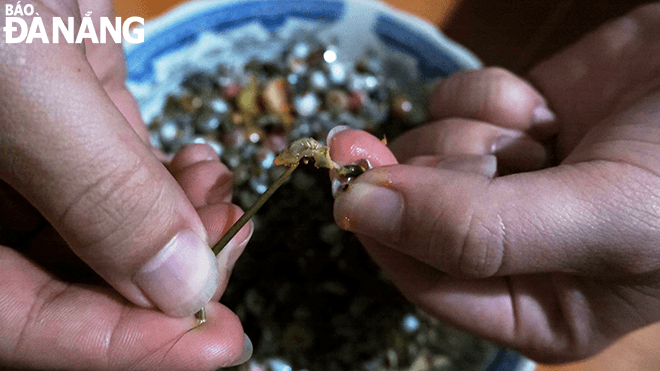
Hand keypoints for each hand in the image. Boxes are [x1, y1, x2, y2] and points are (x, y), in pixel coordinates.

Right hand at [0, 1, 250, 368]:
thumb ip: (94, 185)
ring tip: (225, 206)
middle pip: (66, 282)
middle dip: (161, 283)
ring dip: (176, 231)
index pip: (14, 324)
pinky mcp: (61, 108)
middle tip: (231, 262)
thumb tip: (179, 285)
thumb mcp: (14, 71)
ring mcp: (18, 153)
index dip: (119, 346)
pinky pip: (116, 172)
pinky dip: (167, 182)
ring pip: (100, 231)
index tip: (217, 345)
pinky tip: (205, 171)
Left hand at [330, 3, 659, 362]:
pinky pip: (446, 105)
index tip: (358, 180)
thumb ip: (476, 231)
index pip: (424, 283)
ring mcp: (502, 182)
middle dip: (457, 171)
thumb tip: (354, 211)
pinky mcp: (501, 123)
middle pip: (412, 213)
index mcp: (535, 309)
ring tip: (546, 133)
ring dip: (478, 133)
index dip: (389, 231)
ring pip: (422, 154)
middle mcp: (508, 252)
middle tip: (518, 154)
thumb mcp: (605, 219)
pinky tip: (543, 105)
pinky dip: (491, 94)